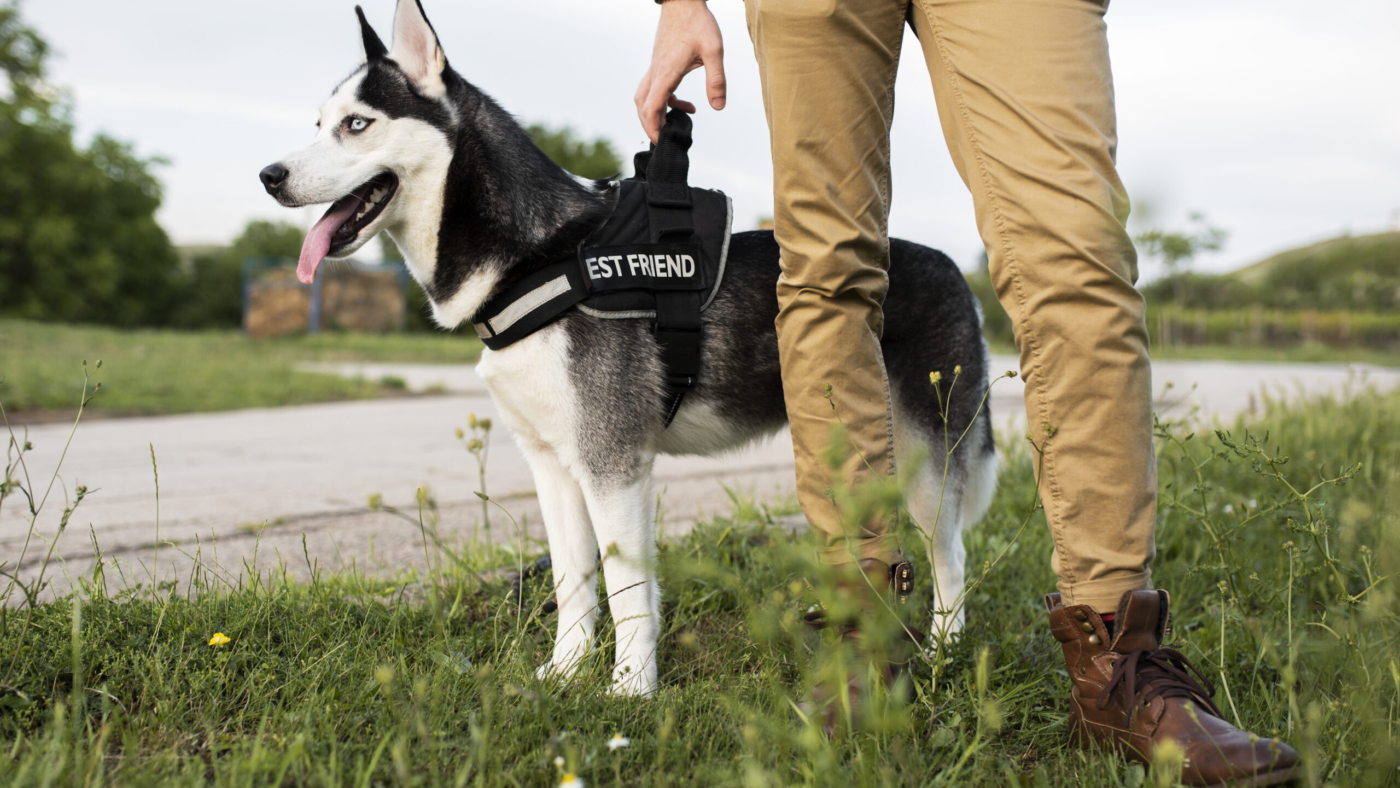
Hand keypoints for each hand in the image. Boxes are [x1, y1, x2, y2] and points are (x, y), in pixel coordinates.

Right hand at [635, 0, 725, 143]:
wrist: (683, 1)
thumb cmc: (698, 22)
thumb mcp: (714, 51)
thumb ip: (716, 80)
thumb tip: (718, 107)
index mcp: (666, 72)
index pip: (651, 106)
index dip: (653, 126)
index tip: (661, 140)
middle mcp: (656, 72)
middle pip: (642, 106)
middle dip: (650, 125)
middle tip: (663, 140)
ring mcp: (656, 67)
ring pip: (645, 97)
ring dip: (655, 114)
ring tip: (674, 124)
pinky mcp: (660, 63)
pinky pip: (656, 88)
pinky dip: (667, 102)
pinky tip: (687, 104)